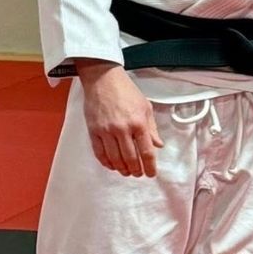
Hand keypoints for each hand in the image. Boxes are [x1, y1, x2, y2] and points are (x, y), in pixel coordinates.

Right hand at [76, 60, 162, 176]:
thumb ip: (152, 129)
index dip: (150, 166)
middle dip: (136, 170)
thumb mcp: (146, 107)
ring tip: (127, 172)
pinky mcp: (93, 131)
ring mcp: (106, 131)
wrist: (103, 79)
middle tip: (139, 174)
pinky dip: (107, 163)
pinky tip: (112, 165)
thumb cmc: (126, 91)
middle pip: (130, 158)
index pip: (146, 151)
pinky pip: (100, 153)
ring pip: (115, 159)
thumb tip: (158, 145)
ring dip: (122, 169)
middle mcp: (123, 129)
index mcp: (139, 123)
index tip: (151, 173)